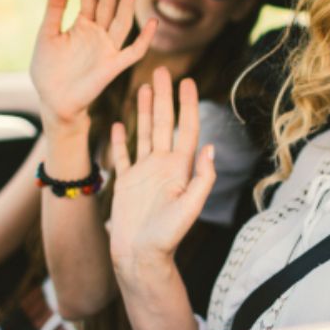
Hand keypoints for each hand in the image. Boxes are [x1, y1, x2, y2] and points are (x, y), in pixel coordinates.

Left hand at [30, 0, 156, 128]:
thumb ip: (55, 9)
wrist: (53, 101)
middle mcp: (98, 34)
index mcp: (82, 26)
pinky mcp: (114, 66)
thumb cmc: (47, 70)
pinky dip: (144, 39)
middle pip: (108, 5)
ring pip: (122, 22)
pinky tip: (151, 23)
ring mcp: (107, 49)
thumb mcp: (47, 35)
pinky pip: (134, 51)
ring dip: (127, 4)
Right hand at [108, 68, 215, 271]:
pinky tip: (119, 124)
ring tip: (143, 87)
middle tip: (161, 71)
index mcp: (179, 169)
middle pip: (163, 123)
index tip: (186, 81)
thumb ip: (201, 178)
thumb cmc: (166, 238)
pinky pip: (123, 156)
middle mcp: (162, 166)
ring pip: (144, 134)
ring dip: (143, 111)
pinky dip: (121, 140)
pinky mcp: (126, 183)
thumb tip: (210, 147)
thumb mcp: (189, 208)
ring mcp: (144, 173)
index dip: (186, 105)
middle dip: (163, 97)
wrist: (140, 258)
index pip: (185, 129)